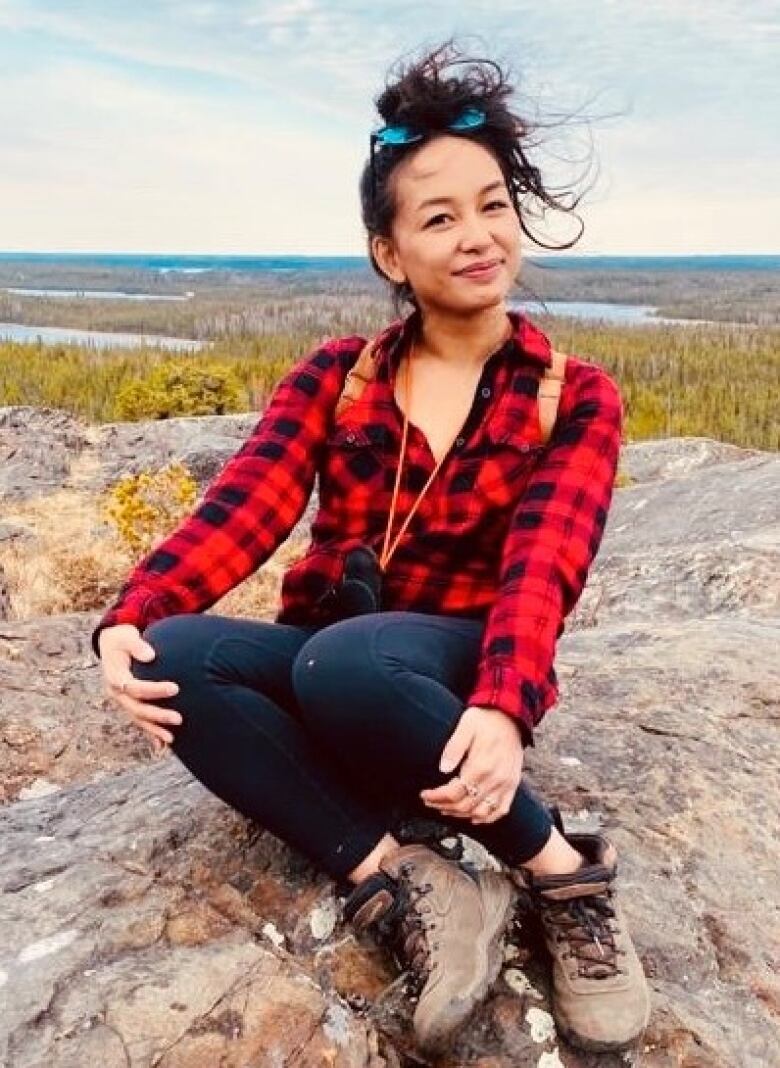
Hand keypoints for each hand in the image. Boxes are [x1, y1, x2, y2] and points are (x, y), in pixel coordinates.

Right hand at [98, 624, 181, 753]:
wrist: (112, 644)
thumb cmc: (122, 639)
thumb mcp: (126, 637)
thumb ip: (137, 645)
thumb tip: (151, 656)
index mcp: (115, 677)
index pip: (135, 688)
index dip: (155, 690)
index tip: (176, 688)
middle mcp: (117, 693)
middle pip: (138, 708)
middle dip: (158, 715)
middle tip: (179, 719)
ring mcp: (123, 701)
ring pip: (139, 719)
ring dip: (155, 729)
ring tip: (172, 739)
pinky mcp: (130, 704)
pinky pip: (141, 721)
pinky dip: (151, 734)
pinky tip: (162, 747)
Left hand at [420, 705, 523, 824]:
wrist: (511, 716)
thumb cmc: (485, 720)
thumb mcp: (466, 726)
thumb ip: (454, 748)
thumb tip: (443, 768)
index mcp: (481, 766)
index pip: (454, 793)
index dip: (436, 797)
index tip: (424, 795)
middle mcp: (495, 779)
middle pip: (465, 805)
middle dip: (444, 807)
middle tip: (430, 802)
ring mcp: (505, 784)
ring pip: (482, 812)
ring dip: (461, 815)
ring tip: (446, 809)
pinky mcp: (512, 785)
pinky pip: (501, 810)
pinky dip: (486, 818)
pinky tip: (473, 816)